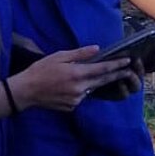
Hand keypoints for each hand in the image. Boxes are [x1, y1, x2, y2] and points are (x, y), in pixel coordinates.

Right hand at [9, 46, 139, 111]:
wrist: (26, 91)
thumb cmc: (41, 70)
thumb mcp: (60, 56)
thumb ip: (80, 54)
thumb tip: (97, 48)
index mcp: (77, 74)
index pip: (102, 69)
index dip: (116, 65)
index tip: (127, 60)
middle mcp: (79, 88)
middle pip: (102, 81)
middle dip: (116, 75)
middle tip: (128, 69)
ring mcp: (76, 100)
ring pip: (92, 89)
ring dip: (96, 82)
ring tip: (101, 75)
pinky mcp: (71, 107)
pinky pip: (82, 96)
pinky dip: (83, 90)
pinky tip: (75, 85)